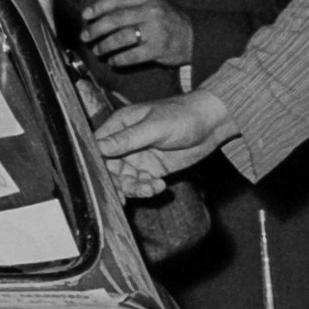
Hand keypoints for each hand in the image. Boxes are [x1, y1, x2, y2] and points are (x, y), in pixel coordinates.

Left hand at [80, 0, 194, 70]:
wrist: (196, 36)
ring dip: (105, 46)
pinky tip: (112, 61)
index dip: (98, 6)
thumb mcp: (150, 1)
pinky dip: (119, 59)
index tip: (85, 15)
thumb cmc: (167, 18)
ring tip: (97, 51)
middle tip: (85, 37)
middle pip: (115, 19)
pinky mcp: (159, 49)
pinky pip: (132, 55)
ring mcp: (155, 31)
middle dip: (96, 29)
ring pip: (121, 38)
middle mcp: (151, 11)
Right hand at [94, 90, 234, 196]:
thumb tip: (98, 147)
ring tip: (150, 189)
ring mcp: (139, 157)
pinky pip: (143, 183)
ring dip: (135, 188)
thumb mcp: (153, 127)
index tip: (100, 179)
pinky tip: (159, 186)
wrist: (212, 123)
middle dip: (117, 181)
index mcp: (120, 125)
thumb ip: (126, 139)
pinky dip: (148, 188)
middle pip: (110, 168)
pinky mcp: (153, 169)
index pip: (97, 147)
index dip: (96, 163)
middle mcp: (126, 143)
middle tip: (126, 193)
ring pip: (126, 179)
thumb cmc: (182, 115)